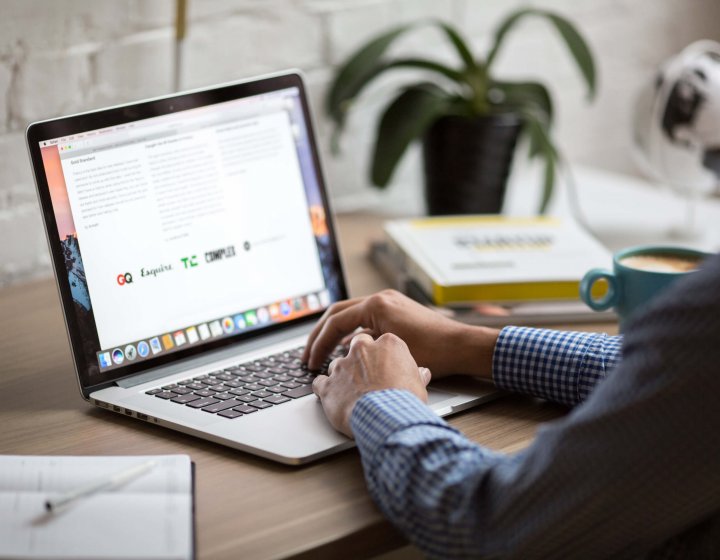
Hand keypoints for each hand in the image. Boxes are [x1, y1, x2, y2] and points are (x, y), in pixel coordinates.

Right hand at [303, 289, 499, 378]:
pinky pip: (365, 319)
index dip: (319, 344)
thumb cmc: (434, 352)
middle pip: (337, 313)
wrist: (462, 346)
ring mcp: (389, 302)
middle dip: (319, 336)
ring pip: (350, 315)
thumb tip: (341, 356)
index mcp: (377, 305)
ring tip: (322, 355)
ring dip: (334, 334)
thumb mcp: (391, 351)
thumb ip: (362, 349)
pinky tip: (347, 352)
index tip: (311, 362)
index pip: (335, 321)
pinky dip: (352, 334)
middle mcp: (381, 298)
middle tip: (307, 356)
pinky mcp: (396, 311)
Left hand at [312, 332, 430, 436]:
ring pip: (337, 365)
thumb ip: (416, 374)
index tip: (384, 365)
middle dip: (359, 359)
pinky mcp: (328, 384)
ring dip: (342, 376)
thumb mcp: (419, 385)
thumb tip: (422, 374)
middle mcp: (362, 349)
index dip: (382, 356)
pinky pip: (320, 383)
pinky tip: (332, 398)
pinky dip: (324, 389)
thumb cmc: (405, 400)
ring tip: (351, 392)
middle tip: (366, 375)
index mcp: (387, 344)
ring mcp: (342, 366)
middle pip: (356, 347)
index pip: (381, 342)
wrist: (387, 417)